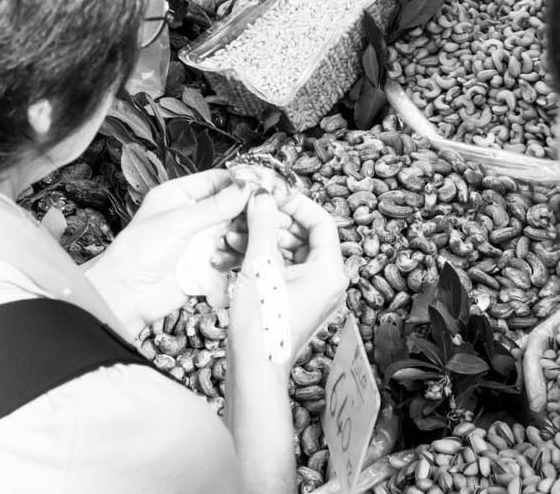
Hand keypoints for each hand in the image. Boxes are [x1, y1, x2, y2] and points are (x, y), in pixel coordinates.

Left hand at [85, 168, 249, 333]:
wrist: (127, 295)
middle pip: (230, 207)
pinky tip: (224, 261)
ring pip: (233, 232)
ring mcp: (199, 240)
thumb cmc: (138, 253)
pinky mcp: (206, 264)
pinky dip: (233, 257)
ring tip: (238, 241)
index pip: (217, 181)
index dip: (240, 183)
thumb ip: (214, 206)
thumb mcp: (178, 222)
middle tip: (265, 214)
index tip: (263, 186)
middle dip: (246, 211)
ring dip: (240, 236)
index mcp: (178, 195)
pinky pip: (230, 256)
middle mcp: (191, 215)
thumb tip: (245, 189)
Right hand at [230, 189, 347, 370]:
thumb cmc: (263, 325)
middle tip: (247, 210)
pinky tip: (230, 252)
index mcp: (329, 270)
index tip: (271, 193)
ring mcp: (309, 290)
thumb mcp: (260, 265)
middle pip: (301, 234)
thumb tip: (262, 195)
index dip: (295, 202)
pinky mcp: (291, 298)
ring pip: (286, 250)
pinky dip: (257, 256)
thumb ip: (262, 224)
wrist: (254, 368)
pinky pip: (278, 267)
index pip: (321, 220)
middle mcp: (325, 280)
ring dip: (258, 238)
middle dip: (270, 221)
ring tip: (231, 234)